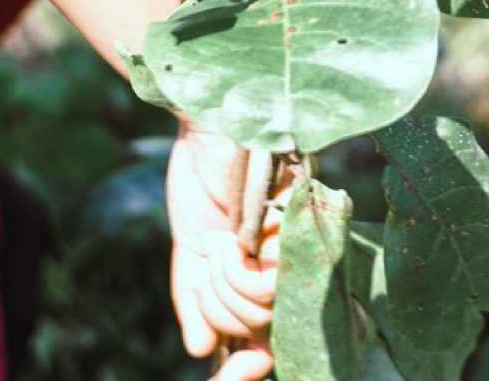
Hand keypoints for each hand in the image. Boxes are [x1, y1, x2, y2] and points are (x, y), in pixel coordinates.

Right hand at [166, 122, 281, 379]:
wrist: (206, 133)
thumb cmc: (203, 180)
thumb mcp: (189, 250)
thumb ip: (195, 300)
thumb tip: (202, 351)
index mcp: (257, 276)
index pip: (261, 337)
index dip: (244, 369)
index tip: (237, 372)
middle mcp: (281, 269)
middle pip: (254, 331)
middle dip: (218, 305)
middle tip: (211, 257)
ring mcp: (293, 254)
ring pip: (261, 314)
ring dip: (224, 284)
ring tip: (220, 241)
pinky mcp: (299, 237)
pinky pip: (270, 287)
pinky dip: (239, 271)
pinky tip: (230, 238)